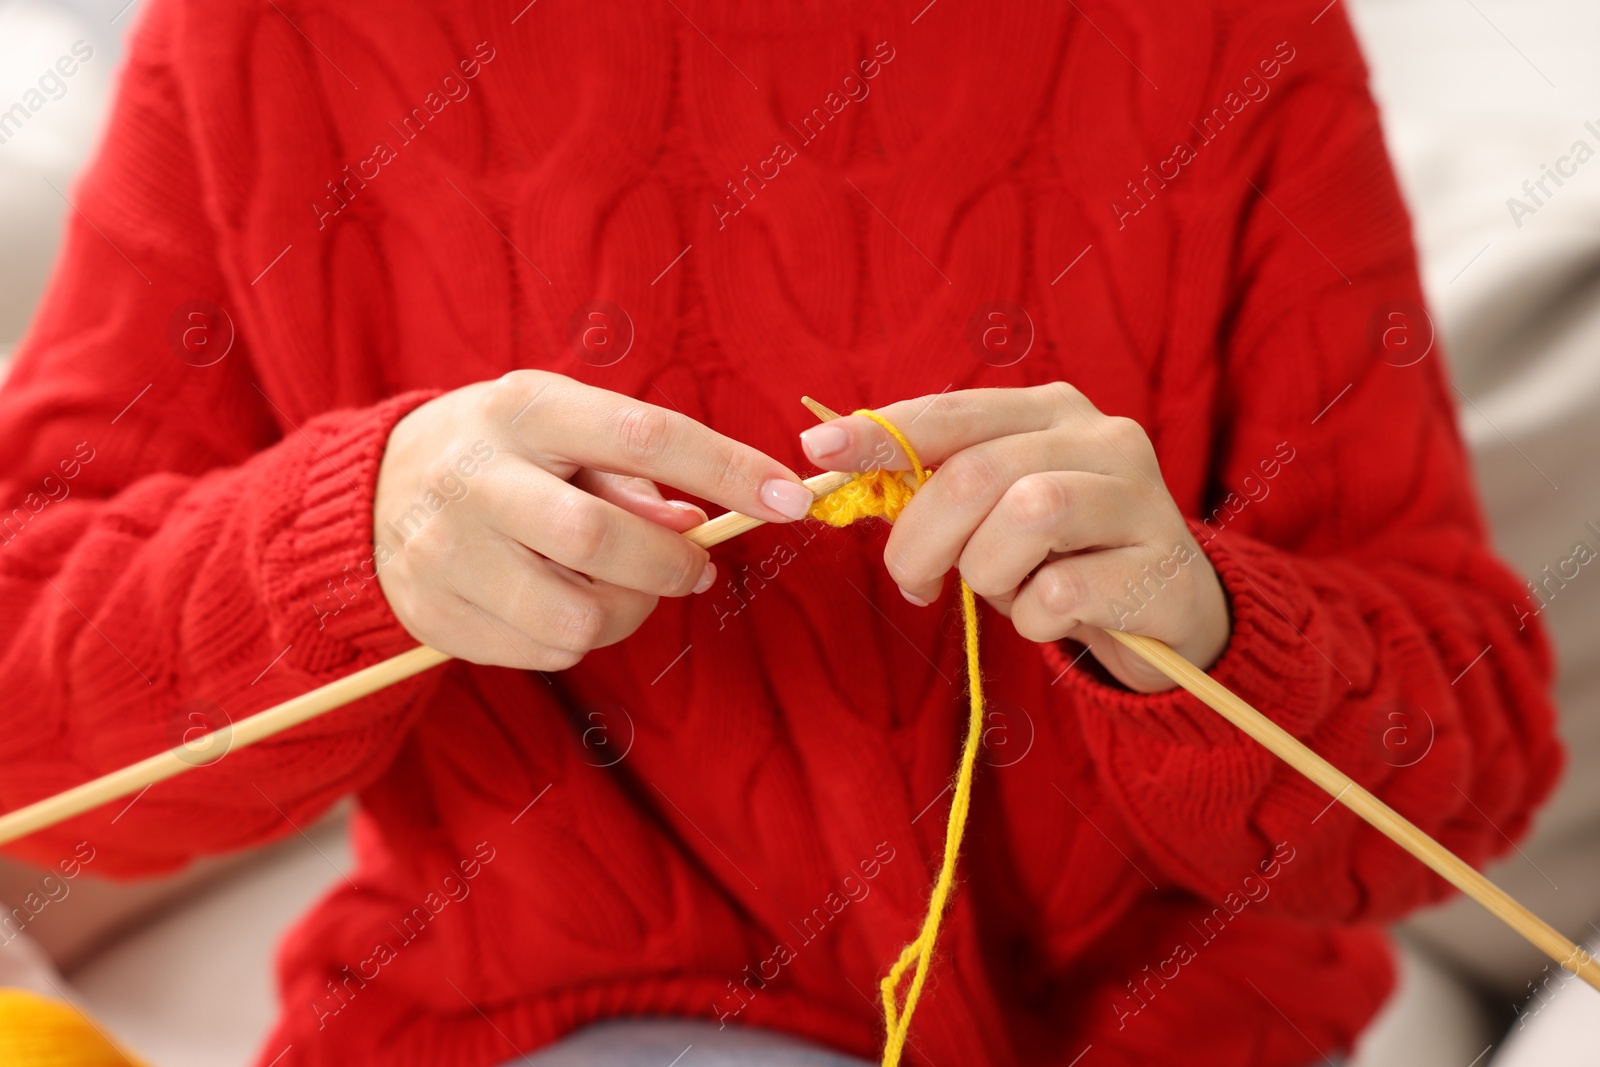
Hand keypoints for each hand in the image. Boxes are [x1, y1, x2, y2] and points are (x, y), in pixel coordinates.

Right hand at [374, 371, 813, 668]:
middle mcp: (476, 476)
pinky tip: (563, 602)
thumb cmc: (509, 455)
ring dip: (628, 612)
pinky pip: (547, 653)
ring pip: (577, 616)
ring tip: (621, 586)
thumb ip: (635, 472)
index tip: (791, 499)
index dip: (727, 469)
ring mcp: (445, 553)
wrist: (375, 493)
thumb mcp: (565, 431)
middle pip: (603, 539)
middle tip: (696, 568)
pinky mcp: (435, 617)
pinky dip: (580, 637)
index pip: (645, 434)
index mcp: (524, 408)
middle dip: (673, 564)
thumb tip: (696, 526)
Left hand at [798, 384, 1229, 692]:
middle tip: (909, 583)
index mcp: (1052, 411)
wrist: (1166, 608)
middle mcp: (1102, 437)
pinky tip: (1050, 619)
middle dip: (921, 538)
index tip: (818, 451)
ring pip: (1026, 518)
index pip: (954, 410)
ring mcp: (1139, 499)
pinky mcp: (1159, 569)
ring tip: (1003, 590)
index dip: (883, 432)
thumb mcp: (998, 507)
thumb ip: (937, 483)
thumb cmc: (1061, 552)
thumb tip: (837, 466)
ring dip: (987, 573)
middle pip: (978, 472)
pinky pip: (1060, 594)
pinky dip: (1033, 620)